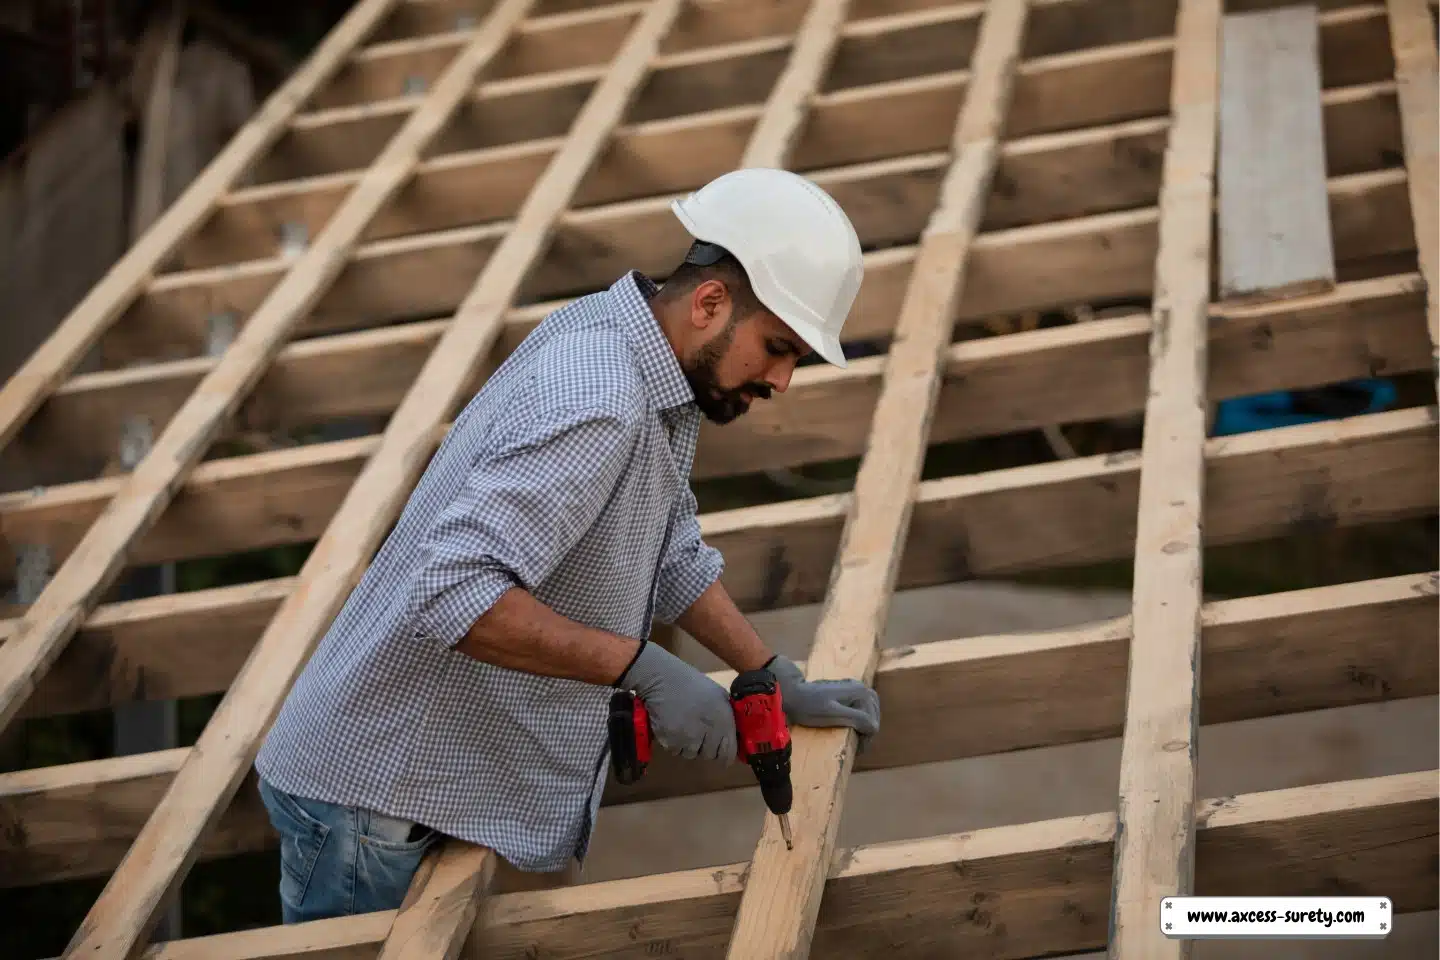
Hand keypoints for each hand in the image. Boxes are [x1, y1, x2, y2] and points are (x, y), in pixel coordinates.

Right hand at [619, 642, 735, 762]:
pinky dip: (673, 743)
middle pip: (709, 755)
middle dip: (704, 746)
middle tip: (696, 731)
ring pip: (691, 754)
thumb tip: (733, 735)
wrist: (661, 679)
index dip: (724, 753)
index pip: (729, 753)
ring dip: (687, 745)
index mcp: (724, 719)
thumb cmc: (691, 684)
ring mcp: (689, 739)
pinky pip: (675, 751)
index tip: (718, 749)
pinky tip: (672, 726)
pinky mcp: (671, 742)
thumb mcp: (718, 695)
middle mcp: (709, 732)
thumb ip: (728, 716)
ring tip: (683, 726)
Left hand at [765, 654, 879, 745]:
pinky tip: (853, 727)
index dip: (867, 736)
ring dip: (866, 724)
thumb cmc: (809, 707)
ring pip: (868, 709)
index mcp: (860, 692)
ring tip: (858, 738)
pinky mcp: (844, 691)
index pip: (873, 720)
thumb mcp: (834, 714)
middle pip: (873, 713)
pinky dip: (859, 718)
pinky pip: (859, 706)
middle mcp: (859, 686)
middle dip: (869, 730)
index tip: (857, 749)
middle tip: (859, 746)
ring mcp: (852, 688)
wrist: (791, 695)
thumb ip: (857, 719)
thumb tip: (875, 727)